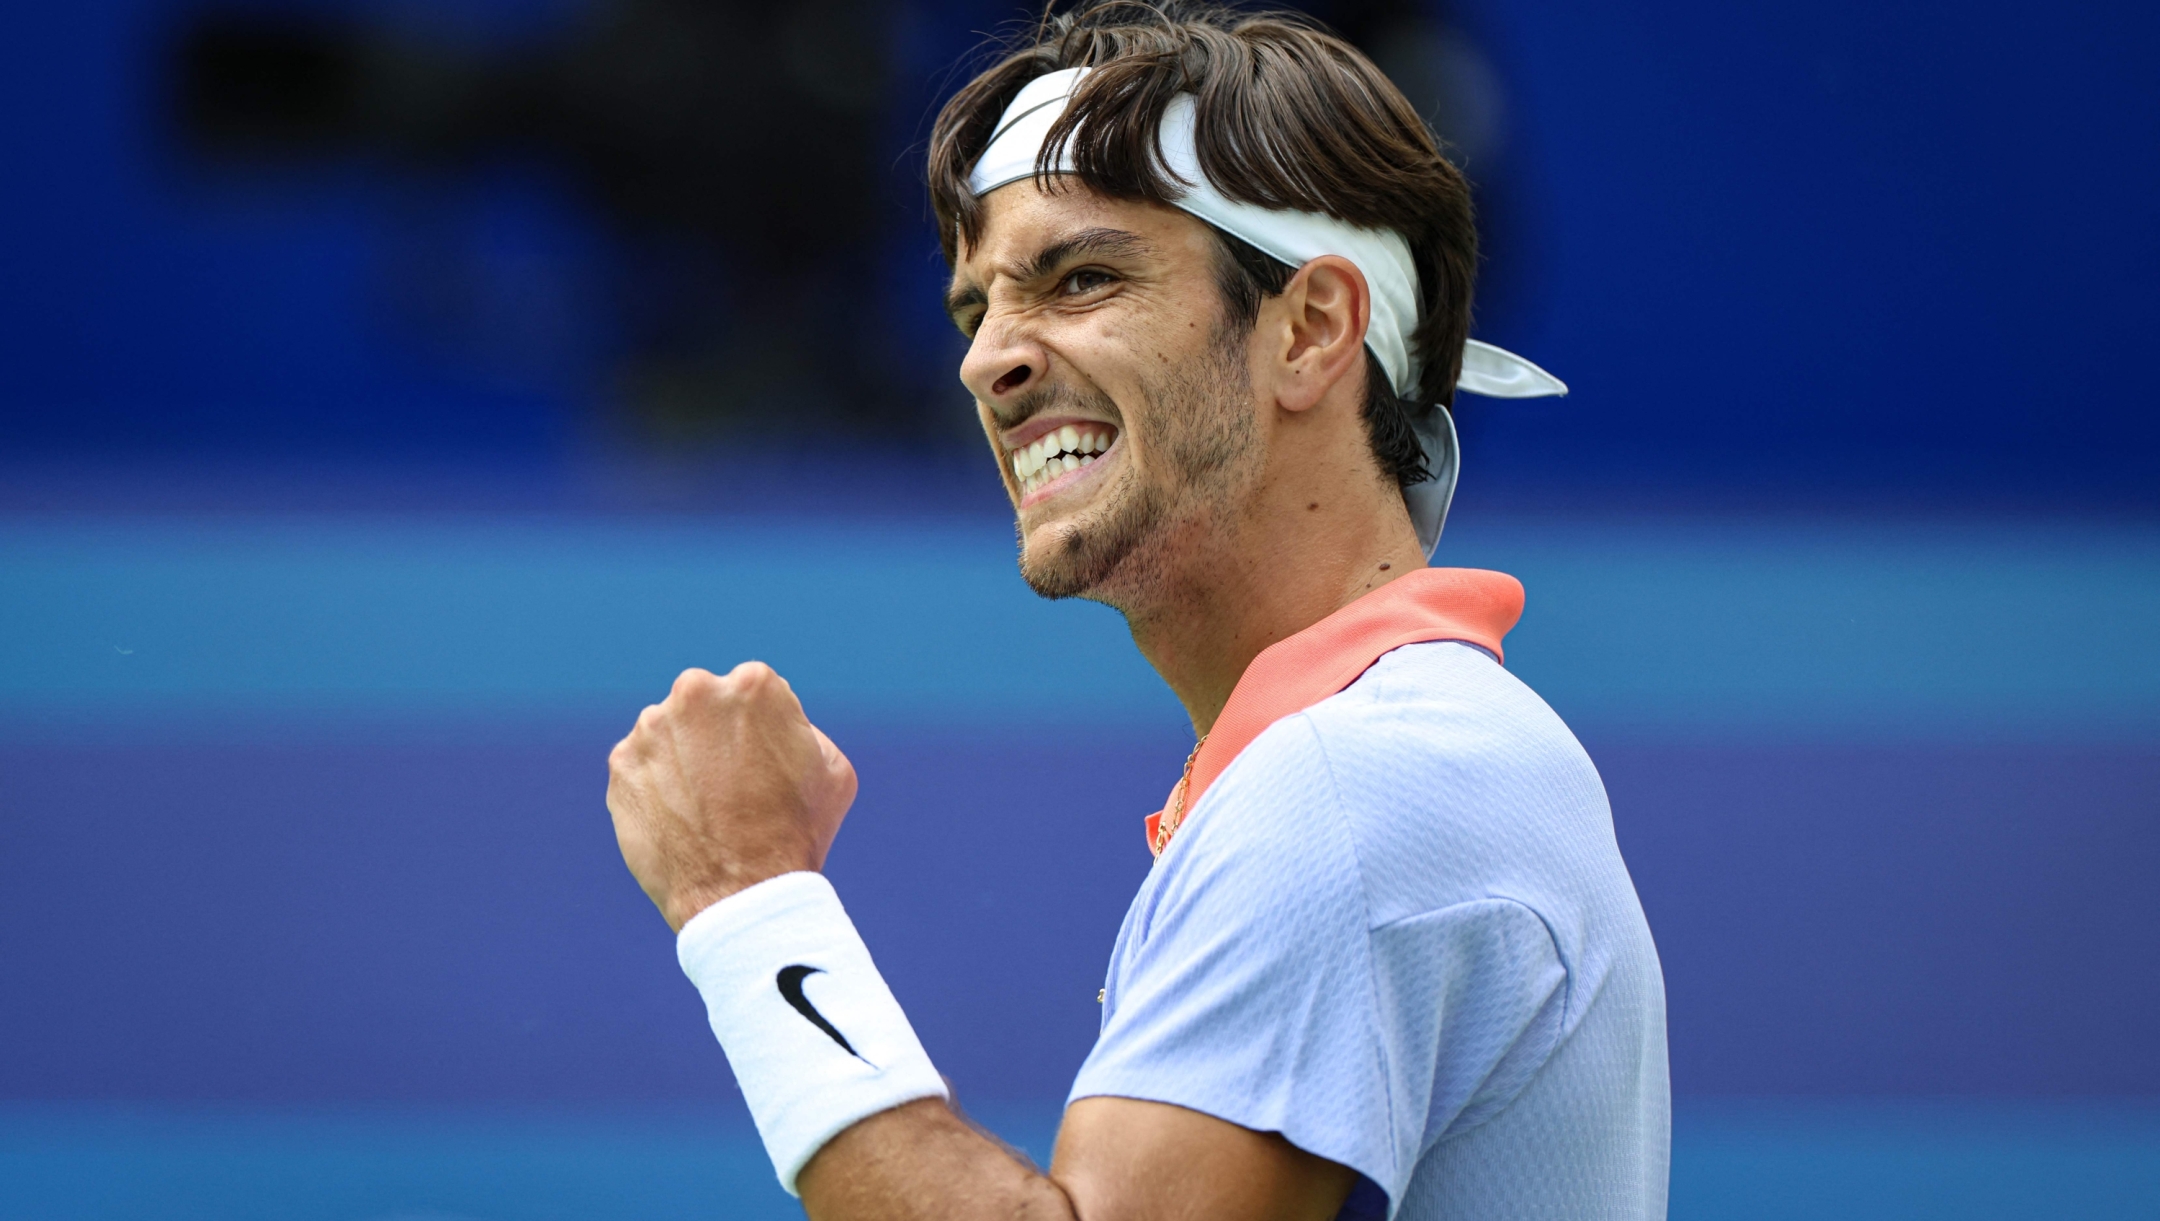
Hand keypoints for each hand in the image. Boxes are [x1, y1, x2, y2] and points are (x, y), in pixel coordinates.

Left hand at [607, 662, 858, 930]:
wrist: (742, 893)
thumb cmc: (797, 833)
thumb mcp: (833, 768)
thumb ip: (801, 728)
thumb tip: (777, 721)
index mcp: (753, 684)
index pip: (751, 691)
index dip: (761, 728)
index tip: (764, 762)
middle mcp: (696, 693)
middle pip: (704, 703)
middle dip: (714, 733)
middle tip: (731, 783)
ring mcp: (652, 727)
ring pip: (669, 732)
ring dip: (682, 757)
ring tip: (704, 807)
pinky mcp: (621, 764)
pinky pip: (640, 765)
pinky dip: (654, 785)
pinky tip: (678, 818)